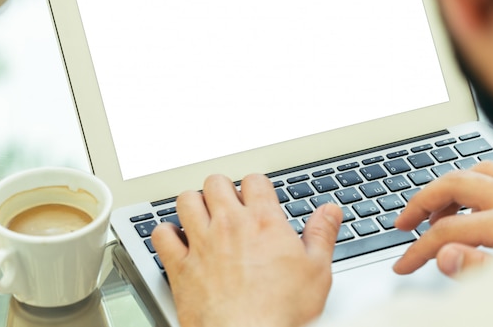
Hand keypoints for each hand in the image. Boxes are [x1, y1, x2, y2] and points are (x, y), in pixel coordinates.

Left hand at [151, 174, 342, 326]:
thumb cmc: (280, 311)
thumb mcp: (316, 271)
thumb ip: (322, 234)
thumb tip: (330, 211)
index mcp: (262, 222)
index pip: (254, 181)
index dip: (256, 185)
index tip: (257, 196)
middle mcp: (229, 226)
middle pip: (216, 183)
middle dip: (222, 188)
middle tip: (228, 203)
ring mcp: (201, 244)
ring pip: (186, 200)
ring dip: (193, 203)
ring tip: (201, 214)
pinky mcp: (180, 266)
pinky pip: (162, 236)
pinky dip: (166, 234)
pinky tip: (176, 239)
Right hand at [393, 161, 492, 276]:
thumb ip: (478, 269)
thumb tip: (442, 255)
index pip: (448, 230)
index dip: (418, 249)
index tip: (403, 265)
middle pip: (455, 184)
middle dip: (423, 202)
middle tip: (404, 224)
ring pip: (479, 171)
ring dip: (451, 190)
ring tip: (436, 215)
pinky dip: (481, 185)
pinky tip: (473, 206)